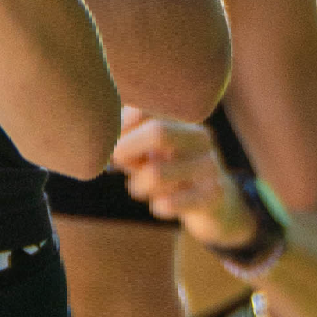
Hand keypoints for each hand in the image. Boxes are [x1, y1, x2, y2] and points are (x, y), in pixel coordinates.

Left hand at [115, 107, 254, 245]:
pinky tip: (163, 203)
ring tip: (142, 187)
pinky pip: (168, 203)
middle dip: (126, 150)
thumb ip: (124, 136)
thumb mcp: (145, 148)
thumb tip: (102, 136)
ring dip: (138, 186)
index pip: (142, 110)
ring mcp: (209, 165)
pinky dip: (157, 206)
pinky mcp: (212, 194)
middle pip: (157, 132)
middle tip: (118, 164)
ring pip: (156, 174)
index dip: (118, 129)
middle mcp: (199, 137)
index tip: (114, 144)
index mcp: (181, 119)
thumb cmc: (167, 169)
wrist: (213, 202)